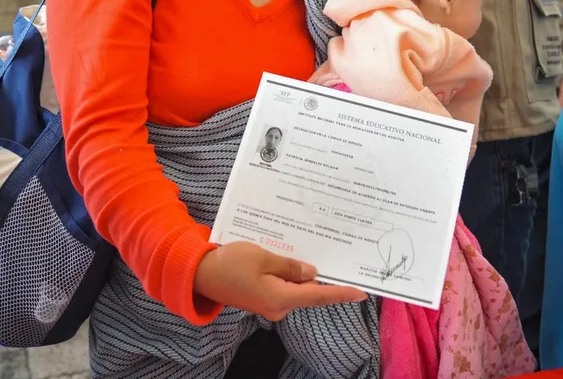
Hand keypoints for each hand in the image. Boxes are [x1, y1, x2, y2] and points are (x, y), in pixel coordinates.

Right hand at [193, 241, 367, 320]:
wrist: (200, 274)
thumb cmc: (230, 263)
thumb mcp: (263, 257)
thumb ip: (290, 266)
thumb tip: (311, 273)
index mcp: (281, 298)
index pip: (319, 296)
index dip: (341, 293)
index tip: (361, 291)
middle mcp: (278, 306)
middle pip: (309, 293)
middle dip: (325, 280)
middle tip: (342, 263)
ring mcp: (269, 304)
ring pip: (296, 289)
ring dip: (306, 275)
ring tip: (320, 256)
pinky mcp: (261, 297)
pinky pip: (283, 287)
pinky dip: (291, 276)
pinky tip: (295, 261)